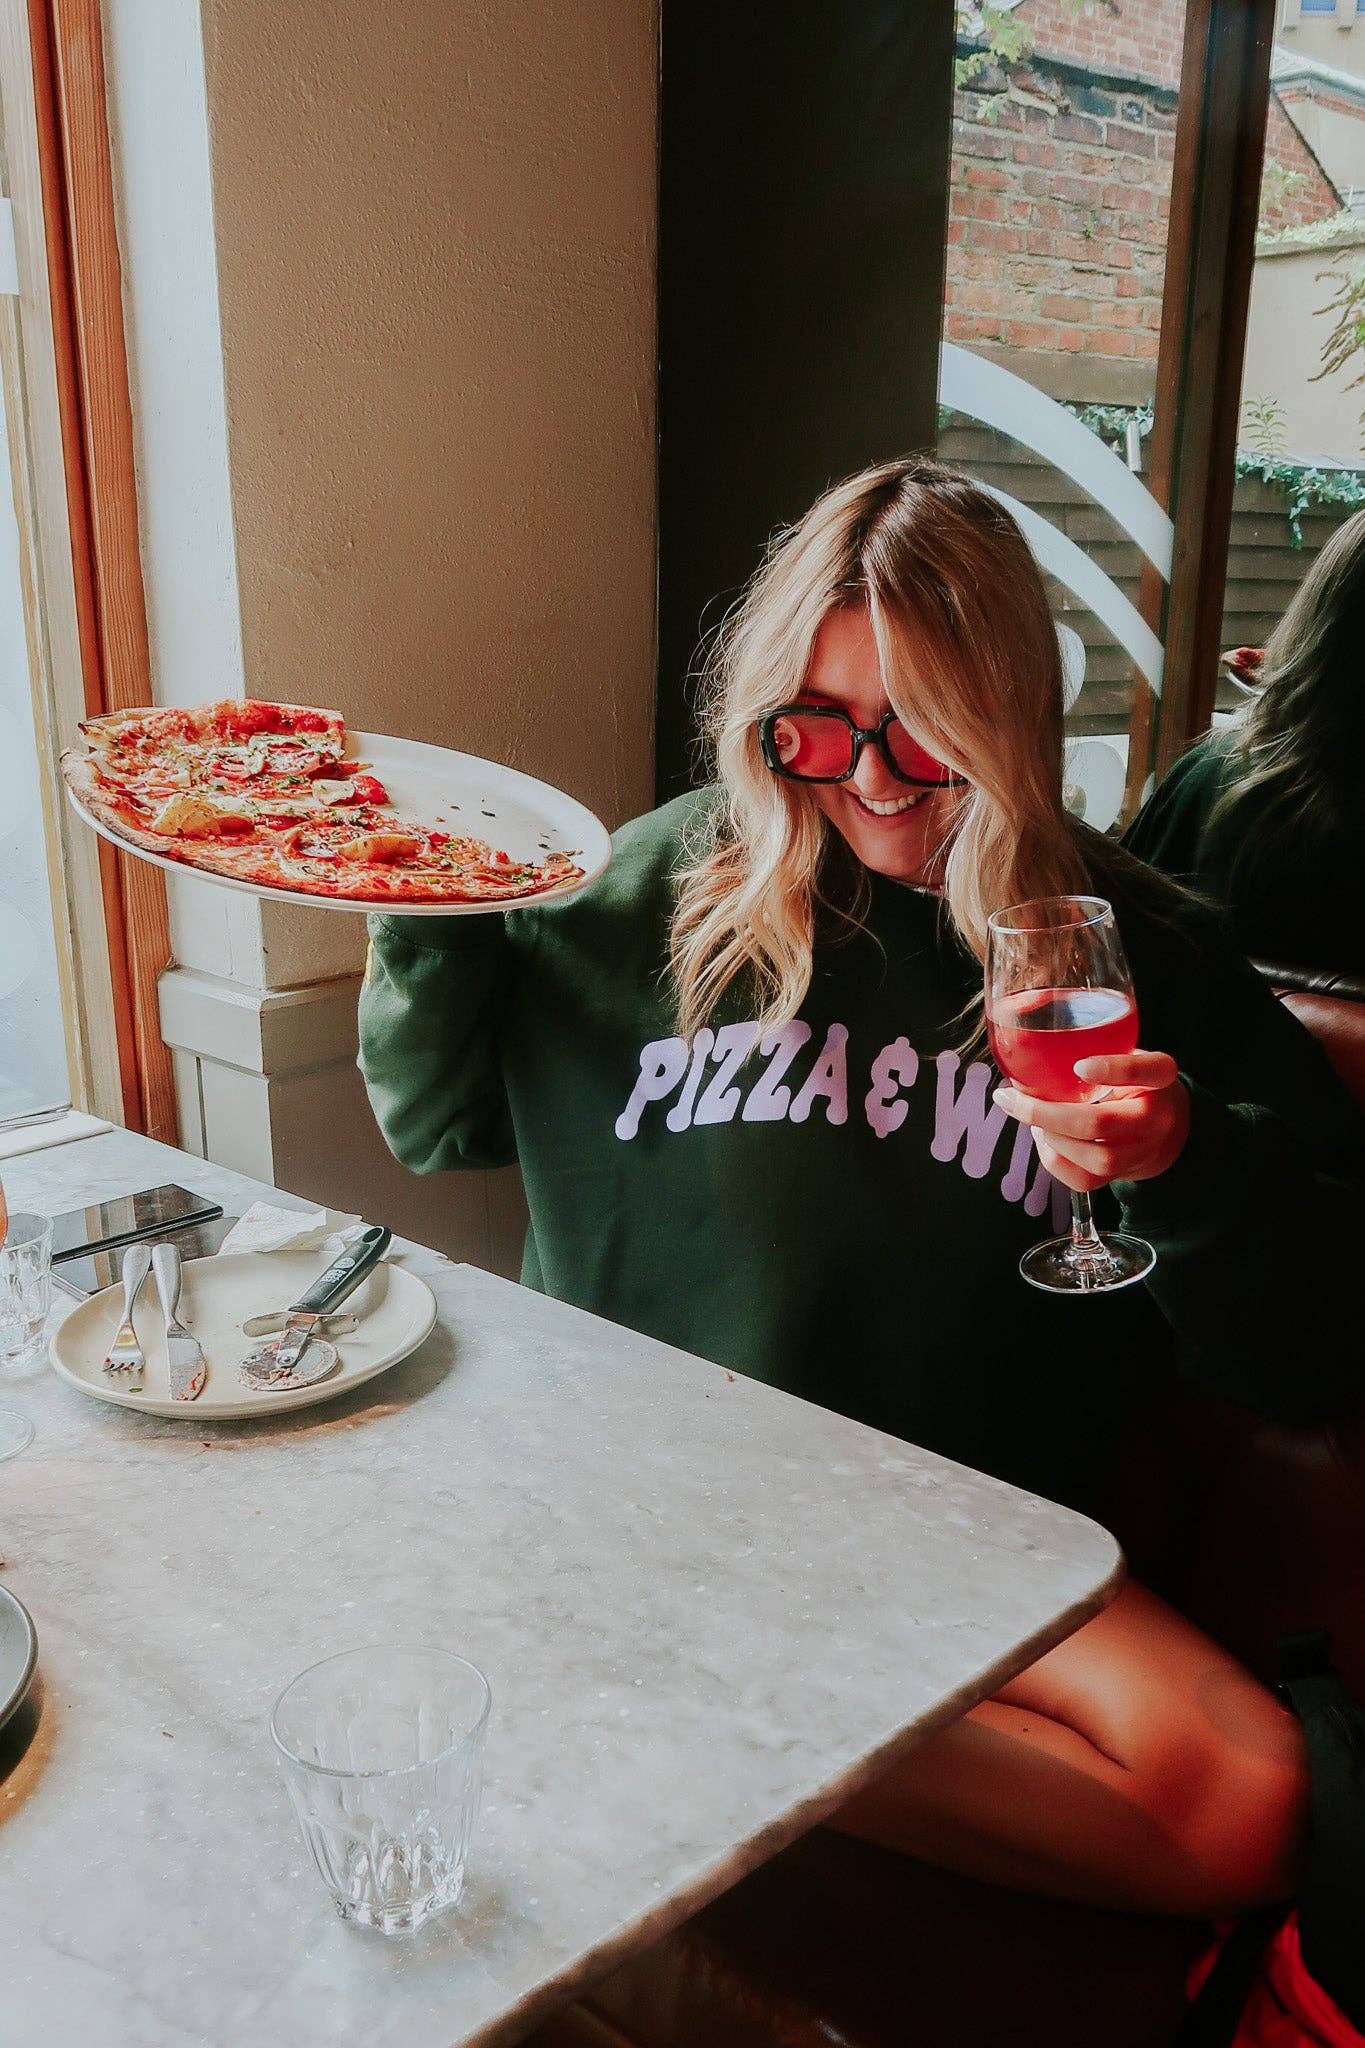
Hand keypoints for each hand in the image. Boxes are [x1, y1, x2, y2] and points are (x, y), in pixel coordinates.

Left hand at [994, 1050, 1190, 1195]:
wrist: (1167, 1128)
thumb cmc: (1132, 1082)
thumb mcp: (1127, 1052)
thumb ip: (1095, 1040)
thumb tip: (1019, 1013)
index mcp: (1160, 1077)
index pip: (1148, 1071)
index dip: (1115, 1070)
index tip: (1080, 1065)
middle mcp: (1156, 1116)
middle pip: (1102, 1122)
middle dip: (1048, 1113)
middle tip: (1013, 1099)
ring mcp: (1144, 1150)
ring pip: (1097, 1158)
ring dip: (1051, 1139)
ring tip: (1029, 1118)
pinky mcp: (1125, 1175)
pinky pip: (1087, 1181)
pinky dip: (1055, 1161)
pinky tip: (1042, 1139)